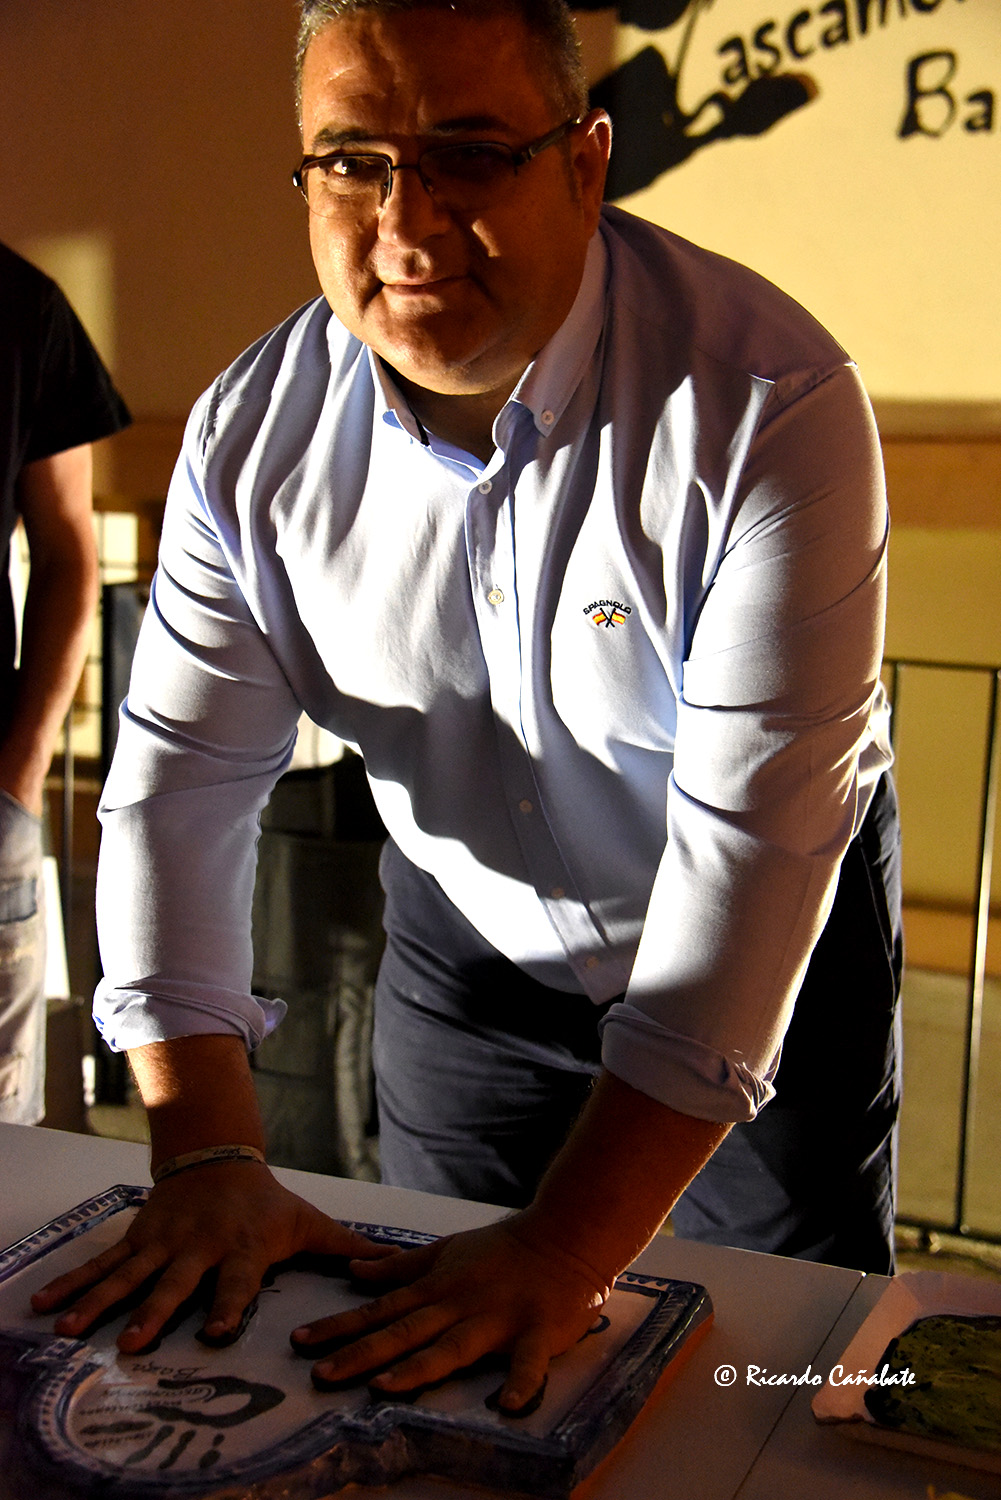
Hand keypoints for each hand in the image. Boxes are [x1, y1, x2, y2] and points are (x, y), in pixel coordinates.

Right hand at [30, 1161, 382, 1351]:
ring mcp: (163, 1245)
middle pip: (174, 1284)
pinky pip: (102, 1265)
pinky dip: (72, 1283)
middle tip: (133, 1341)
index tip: (214, 1331)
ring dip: (98, 1302)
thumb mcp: (309, 1222)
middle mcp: (199, 1249)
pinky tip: (45, 1307)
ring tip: (70, 1329)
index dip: (226, 1305)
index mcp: (241, 1249)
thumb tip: (398, 1263)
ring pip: (129, 1276)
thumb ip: (349, 1249)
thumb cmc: (267, 1203)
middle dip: (154, 1312)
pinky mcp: (138, 1240)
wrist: (217, 1158)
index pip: (234, 1282)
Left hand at [289, 1211, 611, 1413]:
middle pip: (404, 1332)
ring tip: (385, 1388)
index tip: (301, 1341)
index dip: (340, 1326)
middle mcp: (459, 1306)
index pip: (380, 1310)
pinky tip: (508, 1406)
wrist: (564, 1236)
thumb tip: (354, 1271)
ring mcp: (496, 1320)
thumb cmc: (504, 1248)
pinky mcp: (536, 1332)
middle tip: (322, 1374)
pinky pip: (528, 1362)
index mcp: (437, 1288)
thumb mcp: (447, 1250)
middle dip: (361, 1354)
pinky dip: (521, 1382)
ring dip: (419, 1367)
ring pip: (452, 1347)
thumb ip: (402, 1266)